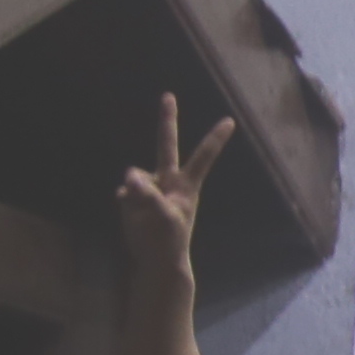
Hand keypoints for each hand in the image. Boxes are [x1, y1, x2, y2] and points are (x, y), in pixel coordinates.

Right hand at [111, 95, 226, 282]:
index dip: (215, 139)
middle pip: (166, 145)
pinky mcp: (131, 196)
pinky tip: (134, 218)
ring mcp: (149, 186)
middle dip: (166, 120)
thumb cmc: (168, 239)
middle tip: (168, 95)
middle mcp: (167, 179)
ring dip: (135, 194)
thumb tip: (130, 176)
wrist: (155, 258)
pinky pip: (123, 192)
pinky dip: (126, 204)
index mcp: (185, 184)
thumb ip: (147, 195)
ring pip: (134, 177)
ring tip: (145, 217)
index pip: (203, 156)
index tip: (231, 120)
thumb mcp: (163, 217)